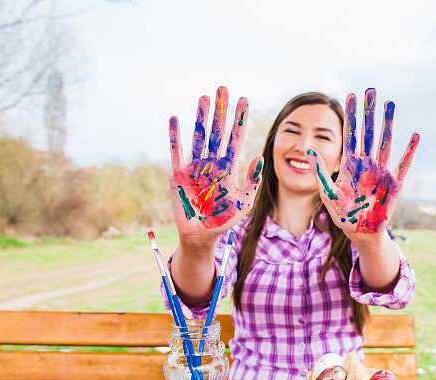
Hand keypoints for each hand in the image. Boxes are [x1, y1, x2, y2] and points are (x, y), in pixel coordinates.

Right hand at [169, 86, 262, 241]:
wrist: (201, 236)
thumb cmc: (224, 220)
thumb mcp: (244, 202)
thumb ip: (252, 181)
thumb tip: (260, 157)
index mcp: (228, 169)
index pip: (235, 139)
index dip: (239, 120)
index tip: (244, 100)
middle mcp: (212, 163)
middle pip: (217, 131)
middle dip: (220, 111)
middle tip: (223, 88)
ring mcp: (194, 167)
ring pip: (198, 137)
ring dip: (200, 117)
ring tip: (204, 97)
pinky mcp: (178, 175)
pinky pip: (176, 152)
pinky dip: (175, 137)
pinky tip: (175, 119)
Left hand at [306, 88, 417, 238]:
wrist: (361, 232)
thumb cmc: (343, 215)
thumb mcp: (328, 193)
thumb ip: (320, 171)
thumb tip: (308, 150)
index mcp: (350, 164)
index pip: (350, 134)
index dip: (351, 115)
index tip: (350, 95)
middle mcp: (367, 163)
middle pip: (368, 132)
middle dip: (369, 112)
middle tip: (370, 90)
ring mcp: (382, 171)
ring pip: (385, 141)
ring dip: (387, 123)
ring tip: (389, 103)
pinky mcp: (394, 183)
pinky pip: (403, 164)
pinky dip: (409, 151)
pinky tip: (414, 135)